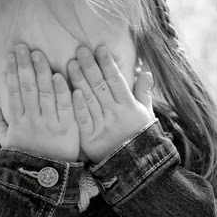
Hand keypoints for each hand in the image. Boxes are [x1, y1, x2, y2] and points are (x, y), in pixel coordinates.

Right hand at [0, 43, 79, 162]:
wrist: (45, 182)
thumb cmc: (26, 161)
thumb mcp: (8, 145)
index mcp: (17, 123)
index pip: (13, 92)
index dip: (12, 72)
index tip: (12, 56)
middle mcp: (32, 120)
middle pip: (27, 87)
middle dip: (25, 65)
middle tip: (24, 46)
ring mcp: (49, 124)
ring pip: (45, 92)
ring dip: (42, 71)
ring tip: (39, 54)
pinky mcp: (67, 129)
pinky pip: (64, 106)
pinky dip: (62, 91)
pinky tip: (59, 75)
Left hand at [67, 45, 155, 164]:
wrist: (134, 167)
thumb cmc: (139, 137)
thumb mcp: (146, 115)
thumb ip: (143, 93)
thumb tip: (145, 71)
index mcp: (128, 107)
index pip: (116, 80)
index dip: (108, 64)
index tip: (100, 49)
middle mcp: (115, 114)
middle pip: (100, 86)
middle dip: (90, 66)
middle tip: (80, 49)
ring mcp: (102, 126)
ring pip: (89, 99)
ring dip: (79, 80)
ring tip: (71, 63)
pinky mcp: (90, 139)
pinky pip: (83, 119)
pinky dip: (77, 105)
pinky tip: (70, 90)